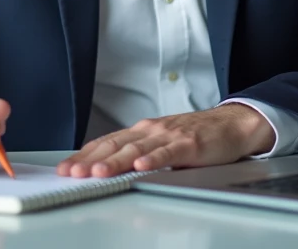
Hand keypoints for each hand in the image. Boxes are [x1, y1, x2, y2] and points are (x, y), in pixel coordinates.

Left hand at [56, 103, 274, 177]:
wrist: (231, 125)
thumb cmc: (195, 136)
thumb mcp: (161, 144)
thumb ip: (138, 154)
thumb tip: (108, 169)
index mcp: (141, 131)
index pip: (106, 142)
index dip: (84, 154)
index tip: (66, 167)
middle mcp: (151, 131)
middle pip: (115, 145)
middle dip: (91, 160)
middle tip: (72, 173)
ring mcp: (169, 136)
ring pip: (136, 150)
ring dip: (115, 162)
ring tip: (98, 173)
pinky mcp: (189, 144)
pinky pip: (168, 154)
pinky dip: (154, 160)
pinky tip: (141, 167)